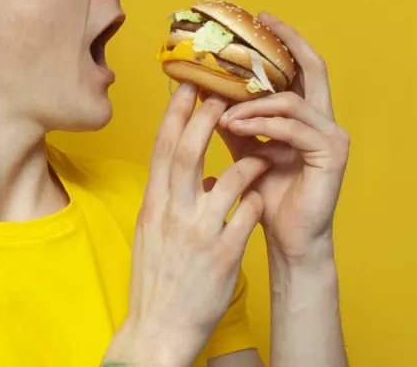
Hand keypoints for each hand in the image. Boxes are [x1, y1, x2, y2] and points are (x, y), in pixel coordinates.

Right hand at [106, 83, 268, 366]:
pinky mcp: (224, 256)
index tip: (186, 86)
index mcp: (153, 206)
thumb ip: (168, 201)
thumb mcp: (151, 234)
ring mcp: (199, 234)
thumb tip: (185, 176)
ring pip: (227, 180)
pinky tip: (265, 193)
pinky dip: (257, 199)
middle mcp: (173, 214)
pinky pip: (247, 216)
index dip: (174, 115)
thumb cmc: (156, 280)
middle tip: (223, 92)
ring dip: (245, 159)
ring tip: (260, 147)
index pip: (161, 150)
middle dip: (205, 116)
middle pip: (187, 153)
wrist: (159, 329)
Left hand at [215, 12, 348, 264]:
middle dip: (286, 44)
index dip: (285, 40)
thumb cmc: (267, 192)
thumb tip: (202, 89)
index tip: (261, 18)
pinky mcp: (331, 154)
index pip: (300, 67)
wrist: (287, 237)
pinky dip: (261, 124)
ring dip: (252, 103)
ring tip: (222, 111)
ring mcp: (332, 135)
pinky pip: (292, 128)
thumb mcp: (244, 146)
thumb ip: (232, 117)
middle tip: (260, 24)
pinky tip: (237, 126)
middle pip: (312, 68)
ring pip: (291, 101)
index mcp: (308, 115)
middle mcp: (325, 119)